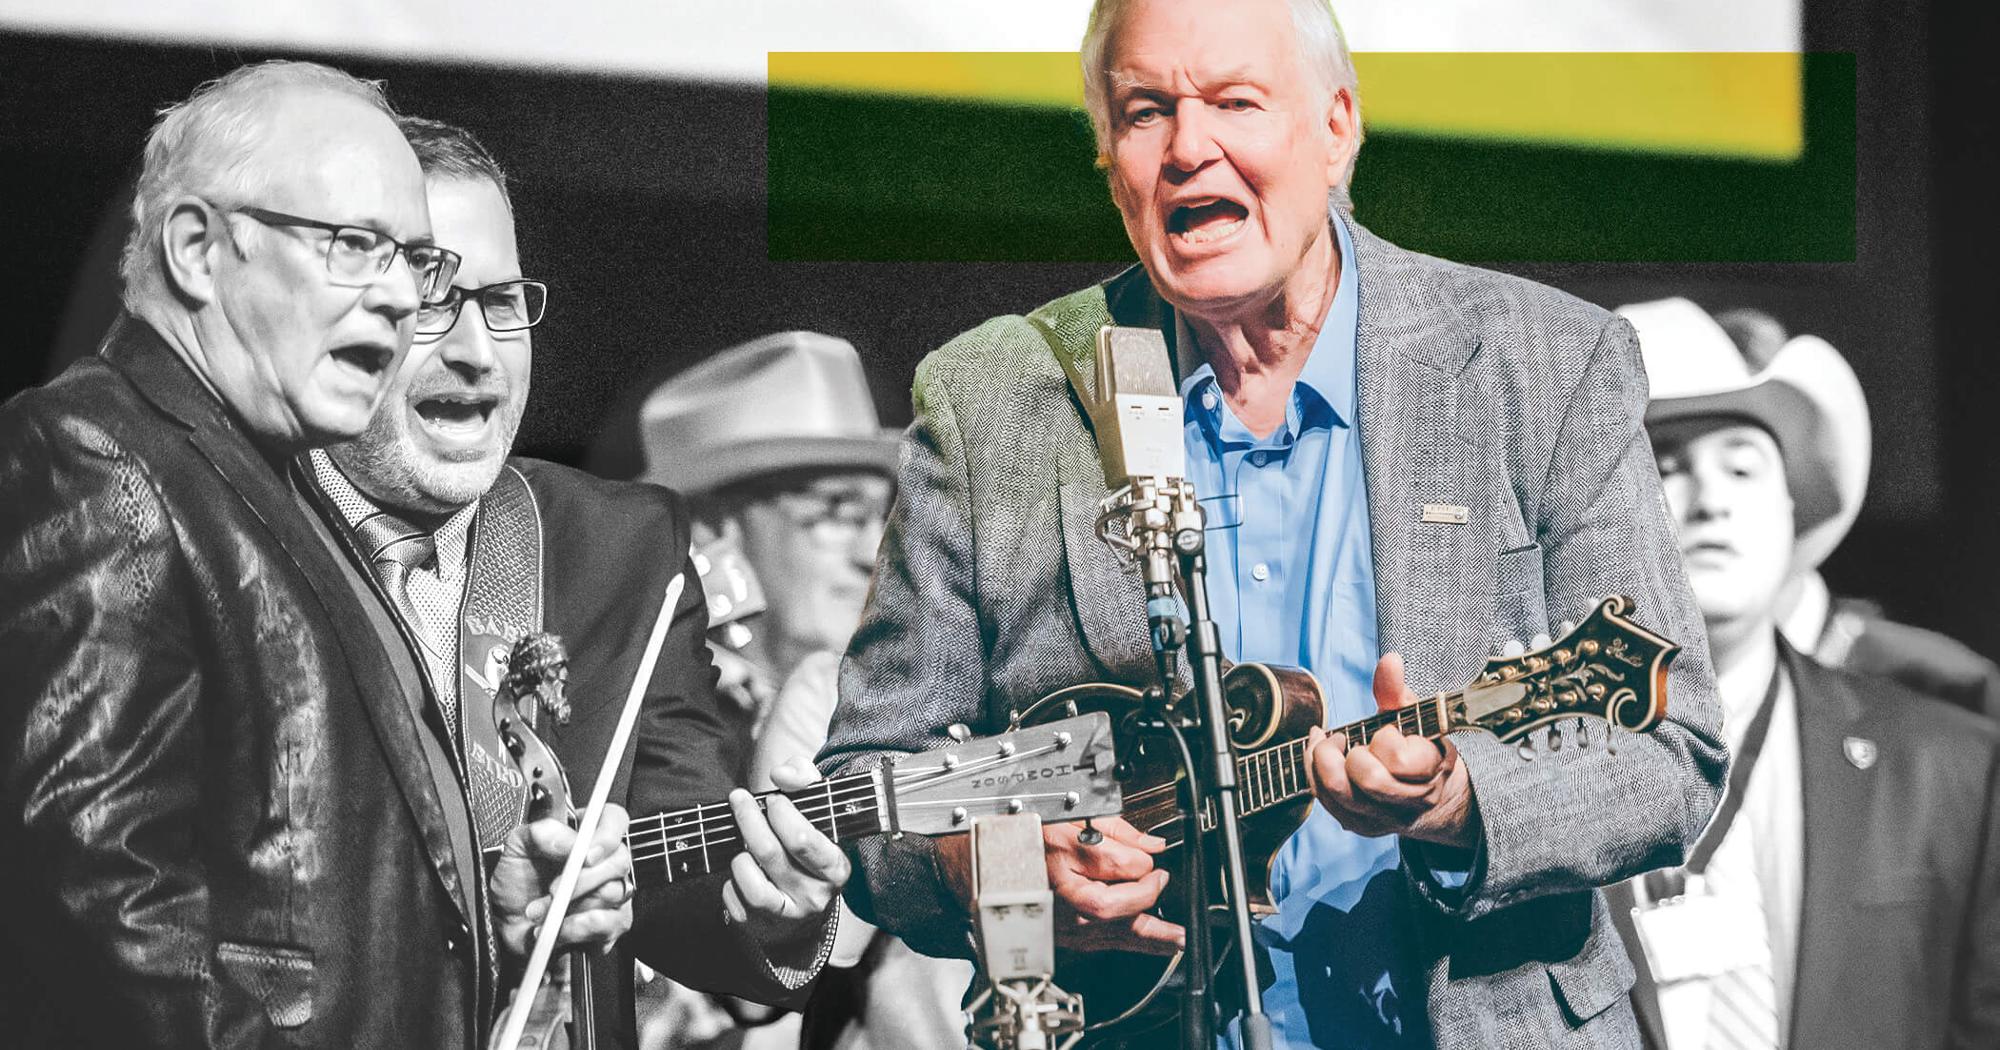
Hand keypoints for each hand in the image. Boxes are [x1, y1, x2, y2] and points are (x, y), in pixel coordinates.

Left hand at [490, 803, 634, 957]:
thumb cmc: (515, 882)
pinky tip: (558, 928)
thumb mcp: (518, 846)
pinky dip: (577, 929)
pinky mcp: (610, 924)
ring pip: (613, 895)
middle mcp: (603, 862)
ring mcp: (611, 893)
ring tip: (543, 912)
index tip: (586, 855)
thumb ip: (542, 832)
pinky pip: (609, 924)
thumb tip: (571, 841)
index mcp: (586, 835)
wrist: (506, 922)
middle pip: (618, 862)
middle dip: (582, 880)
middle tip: (553, 890)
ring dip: (570, 907)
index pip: (614, 820)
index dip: (607, 835)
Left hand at [721, 758, 850, 954]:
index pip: (804, 840)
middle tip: (740, 799)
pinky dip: (731, 881)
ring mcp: (787, 914)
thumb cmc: (807, 848)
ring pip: (751, 882)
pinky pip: (735, 899)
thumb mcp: (817, 810)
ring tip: (743, 845)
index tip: (773, 799)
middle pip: (770, 854)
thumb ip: (804, 779)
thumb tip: (781, 774)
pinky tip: (741, 871)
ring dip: (740, 856)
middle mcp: (815, 895)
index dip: (782, 815)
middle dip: (749, 819)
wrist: (804, 909)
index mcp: (835, 867)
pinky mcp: (761, 926)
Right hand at [938, 815, 1182, 955]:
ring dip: (1151, 934)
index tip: (1152, 855)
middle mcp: (1058, 891)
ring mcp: (1058, 918)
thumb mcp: (1068, 817)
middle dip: (1146, 894)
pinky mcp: (1061, 935)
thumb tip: (1149, 843)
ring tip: (1178, 936)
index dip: (1143, 859)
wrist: (974, 866)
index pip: (1117, 864)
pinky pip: (1102, 942)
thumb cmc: (1014, 836)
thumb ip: (1114, 829)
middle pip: (1113, 904)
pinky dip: (1131, 942)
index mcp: (1060, 853)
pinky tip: (1154, 944)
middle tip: (1161, 881)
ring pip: (1112, 931)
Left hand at [1308, 652, 1475, 847]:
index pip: (1398, 759)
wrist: (1427, 793)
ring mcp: (1384, 818)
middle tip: (1345, 738)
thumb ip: (1396, 690)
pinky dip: (1314, 772)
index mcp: (1430, 772)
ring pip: (1339, 793)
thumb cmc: (1416, 746)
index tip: (1386, 732)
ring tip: (1328, 743)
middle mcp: (1410, 802)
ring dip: (1323, 760)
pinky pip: (1325, 801)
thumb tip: (1389, 660)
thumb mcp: (1412, 716)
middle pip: (1366, 780)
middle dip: (1348, 752)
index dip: (1385, 740)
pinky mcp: (1360, 825)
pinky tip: (1319, 753)